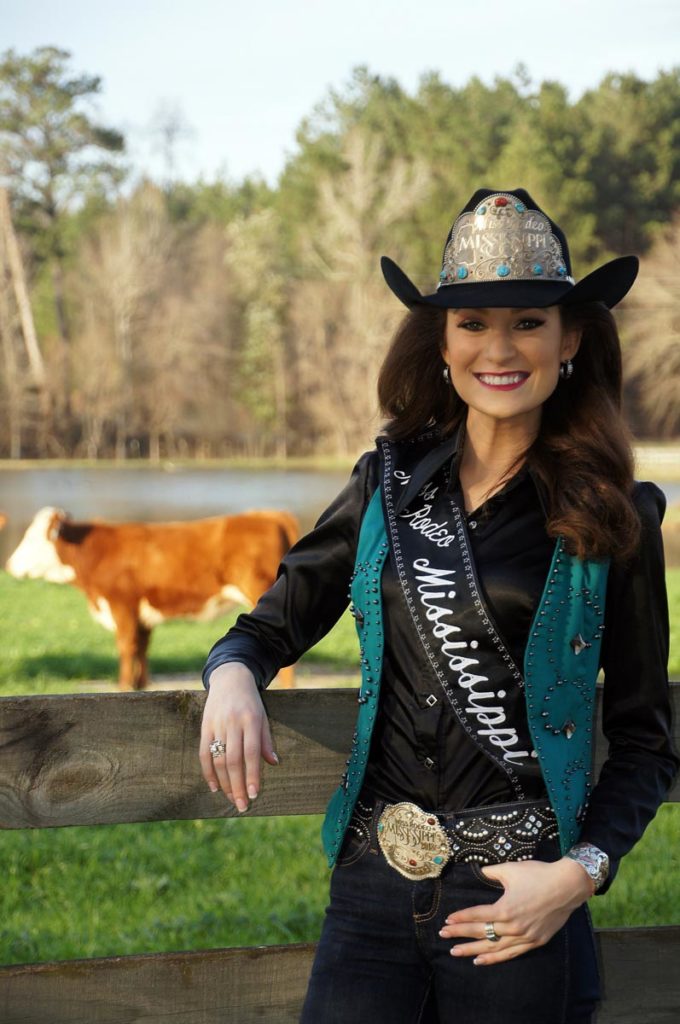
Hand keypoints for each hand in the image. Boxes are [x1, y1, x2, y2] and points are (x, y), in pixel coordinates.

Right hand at [199, 663, 278, 811]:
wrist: (230, 678)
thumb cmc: (251, 701)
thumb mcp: (263, 716)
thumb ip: (266, 740)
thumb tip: (274, 763)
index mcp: (251, 720)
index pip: (252, 752)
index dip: (252, 775)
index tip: (254, 794)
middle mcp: (233, 723)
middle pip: (234, 760)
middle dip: (238, 785)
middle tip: (243, 805)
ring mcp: (217, 724)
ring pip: (218, 759)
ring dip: (225, 783)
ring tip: (232, 799)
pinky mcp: (204, 726)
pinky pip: (203, 753)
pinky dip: (208, 772)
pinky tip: (214, 787)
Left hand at [438, 857, 593, 965]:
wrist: (567, 886)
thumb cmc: (538, 875)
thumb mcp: (510, 869)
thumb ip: (490, 872)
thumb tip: (476, 871)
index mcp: (505, 909)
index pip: (477, 915)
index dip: (461, 918)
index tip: (447, 920)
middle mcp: (513, 926)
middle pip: (482, 933)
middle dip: (461, 934)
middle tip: (444, 935)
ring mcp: (525, 937)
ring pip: (494, 947)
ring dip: (473, 950)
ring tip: (456, 952)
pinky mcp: (535, 942)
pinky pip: (511, 953)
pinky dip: (495, 958)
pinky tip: (480, 960)